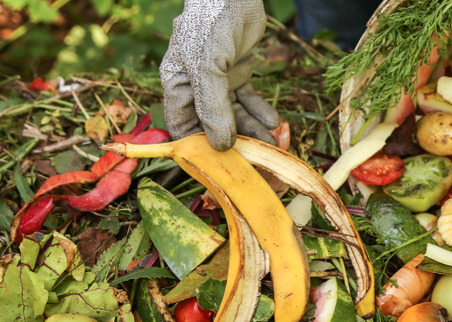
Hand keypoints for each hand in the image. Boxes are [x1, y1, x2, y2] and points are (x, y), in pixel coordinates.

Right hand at [159, 0, 279, 150]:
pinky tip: (274, 121)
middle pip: (212, 125)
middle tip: (256, 157)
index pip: (182, 127)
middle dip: (234, 141)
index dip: (198, 149)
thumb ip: (213, 107)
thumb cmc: (210, 24)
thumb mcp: (208, 67)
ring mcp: (217, 82)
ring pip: (234, 115)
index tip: (218, 167)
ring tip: (271, 141)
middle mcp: (195, 87)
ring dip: (252, 129)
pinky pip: (248, 100)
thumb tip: (219, 145)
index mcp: (177, 86)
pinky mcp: (237, 73)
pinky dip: (260, 111)